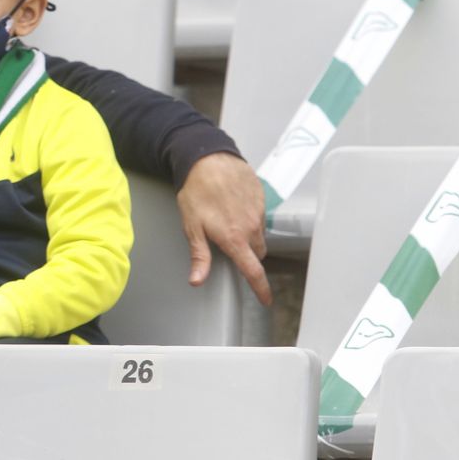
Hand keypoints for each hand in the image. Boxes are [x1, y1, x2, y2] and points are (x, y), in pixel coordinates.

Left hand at [177, 151, 270, 305]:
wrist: (209, 159)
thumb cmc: (196, 192)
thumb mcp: (192, 226)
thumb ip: (200, 255)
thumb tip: (197, 280)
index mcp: (234, 239)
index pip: (253, 271)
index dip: (261, 289)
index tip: (266, 300)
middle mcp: (251, 228)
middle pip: (257, 254)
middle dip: (248, 256)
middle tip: (231, 247)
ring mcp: (259, 212)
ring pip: (259, 234)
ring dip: (248, 236)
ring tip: (228, 222)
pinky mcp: (262, 198)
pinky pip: (260, 216)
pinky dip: (250, 217)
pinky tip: (233, 206)